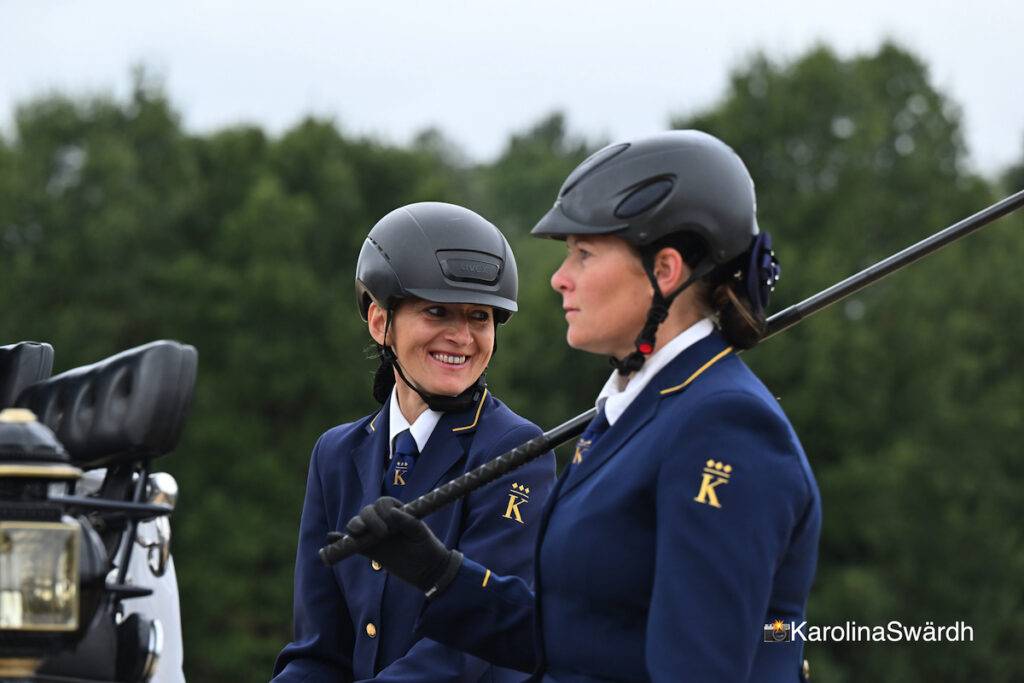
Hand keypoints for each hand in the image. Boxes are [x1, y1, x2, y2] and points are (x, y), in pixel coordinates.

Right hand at [333, 496, 461, 594]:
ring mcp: (373, 535)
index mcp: (396, 511)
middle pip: (366, 512)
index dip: (383, 511)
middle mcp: (382, 520)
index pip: (382, 503)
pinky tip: (332, 539)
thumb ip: (408, 522)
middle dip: (369, 519)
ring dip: (354, 527)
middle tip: (383, 534)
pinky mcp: (368, 550)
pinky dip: (340, 541)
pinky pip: (351, 543)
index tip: (391, 525)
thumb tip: (392, 513)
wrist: (427, 570)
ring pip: (357, 525)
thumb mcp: (421, 533)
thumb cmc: (427, 547)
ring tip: (358, 533)